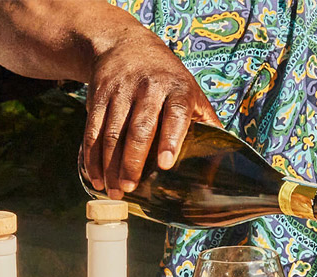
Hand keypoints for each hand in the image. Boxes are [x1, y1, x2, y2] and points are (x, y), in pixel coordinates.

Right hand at [83, 26, 220, 199]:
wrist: (125, 44)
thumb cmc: (167, 78)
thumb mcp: (191, 91)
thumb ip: (205, 121)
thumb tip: (225, 157)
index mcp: (177, 89)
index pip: (175, 114)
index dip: (171, 139)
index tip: (165, 164)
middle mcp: (148, 88)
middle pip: (139, 128)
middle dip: (133, 160)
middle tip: (130, 187)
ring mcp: (120, 91)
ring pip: (112, 132)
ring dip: (110, 165)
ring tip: (114, 191)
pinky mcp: (98, 96)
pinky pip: (92, 130)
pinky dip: (91, 157)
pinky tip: (96, 177)